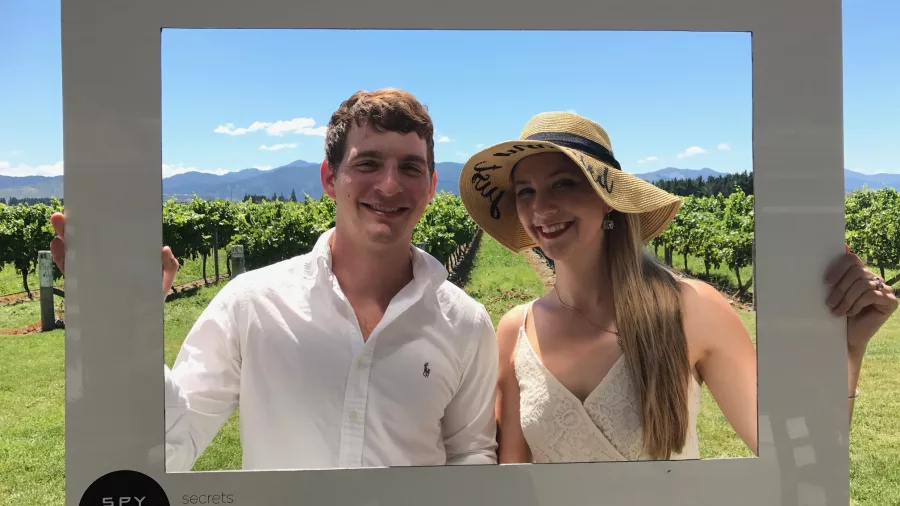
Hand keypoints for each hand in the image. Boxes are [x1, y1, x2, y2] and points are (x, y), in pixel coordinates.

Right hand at [50, 212, 180, 299]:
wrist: (138, 327)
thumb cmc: (151, 302)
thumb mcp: (163, 282)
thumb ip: (168, 266)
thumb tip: (164, 248)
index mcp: (121, 259)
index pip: (108, 238)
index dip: (98, 224)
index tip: (91, 209)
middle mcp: (104, 264)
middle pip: (87, 242)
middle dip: (74, 227)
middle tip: (64, 213)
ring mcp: (92, 275)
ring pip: (75, 253)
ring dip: (64, 238)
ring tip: (58, 223)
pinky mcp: (83, 288)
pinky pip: (69, 272)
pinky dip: (62, 259)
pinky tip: (57, 246)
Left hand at [826, 244, 897, 353]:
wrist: (849, 336)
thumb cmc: (840, 313)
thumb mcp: (835, 292)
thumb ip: (836, 274)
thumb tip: (842, 246)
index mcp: (861, 272)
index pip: (852, 259)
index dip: (838, 268)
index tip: (826, 282)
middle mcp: (874, 277)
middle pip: (856, 272)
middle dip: (840, 288)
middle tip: (829, 303)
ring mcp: (885, 289)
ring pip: (862, 285)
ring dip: (846, 299)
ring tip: (837, 311)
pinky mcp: (891, 301)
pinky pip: (871, 295)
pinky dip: (857, 304)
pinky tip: (851, 312)